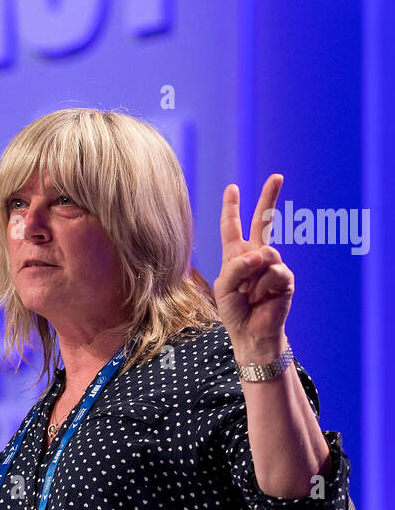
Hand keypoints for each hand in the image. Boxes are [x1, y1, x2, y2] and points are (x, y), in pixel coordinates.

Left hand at [214, 174, 292, 358]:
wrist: (251, 333)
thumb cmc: (234, 310)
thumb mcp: (224, 286)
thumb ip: (237, 266)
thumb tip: (262, 253)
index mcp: (236, 255)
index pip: (232, 227)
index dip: (231, 208)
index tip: (233, 188)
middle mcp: (256, 255)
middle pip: (262, 222)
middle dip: (269, 198)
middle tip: (277, 176)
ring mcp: (273, 265)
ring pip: (265, 253)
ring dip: (252, 275)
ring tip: (248, 293)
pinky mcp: (285, 278)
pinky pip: (274, 271)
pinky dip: (262, 285)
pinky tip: (261, 297)